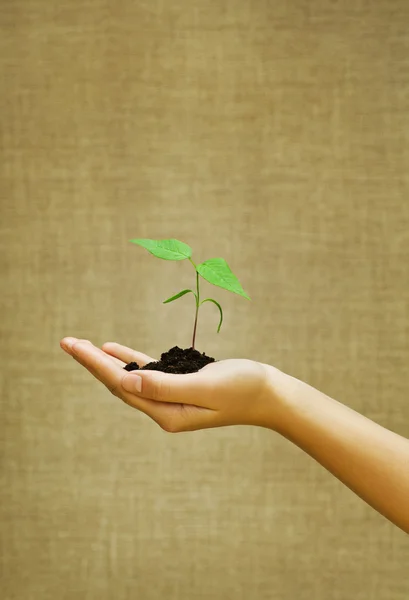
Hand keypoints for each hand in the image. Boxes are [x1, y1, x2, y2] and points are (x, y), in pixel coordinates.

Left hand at [60, 337, 273, 431]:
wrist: (270, 393)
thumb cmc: (244, 388)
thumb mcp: (206, 386)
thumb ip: (166, 385)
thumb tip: (128, 382)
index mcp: (167, 414)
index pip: (122, 386)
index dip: (96, 364)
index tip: (74, 346)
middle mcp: (164, 409)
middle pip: (120, 384)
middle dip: (92, 362)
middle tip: (67, 342)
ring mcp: (171, 398)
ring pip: (130, 378)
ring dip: (105, 362)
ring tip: (82, 346)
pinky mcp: (180, 386)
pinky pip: (147, 373)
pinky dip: (129, 360)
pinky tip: (113, 350)